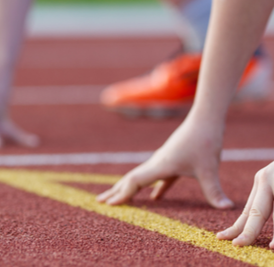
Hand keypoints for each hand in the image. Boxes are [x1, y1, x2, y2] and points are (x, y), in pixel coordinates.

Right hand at [96, 117, 233, 208]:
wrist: (205, 119)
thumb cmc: (204, 141)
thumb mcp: (209, 169)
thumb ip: (214, 190)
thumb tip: (227, 208)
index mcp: (159, 166)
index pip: (134, 182)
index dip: (121, 194)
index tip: (108, 205)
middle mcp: (157, 163)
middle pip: (130, 180)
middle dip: (115, 191)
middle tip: (100, 202)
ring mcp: (163, 162)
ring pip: (141, 178)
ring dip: (129, 188)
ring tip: (118, 197)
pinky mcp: (173, 161)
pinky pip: (158, 179)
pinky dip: (153, 189)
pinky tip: (155, 199)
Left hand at [217, 162, 273, 246]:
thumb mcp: (272, 183)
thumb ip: (266, 202)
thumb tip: (257, 229)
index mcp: (262, 182)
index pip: (247, 211)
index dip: (236, 228)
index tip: (221, 238)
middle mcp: (267, 179)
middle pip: (257, 212)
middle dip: (248, 232)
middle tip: (237, 246)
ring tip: (273, 248)